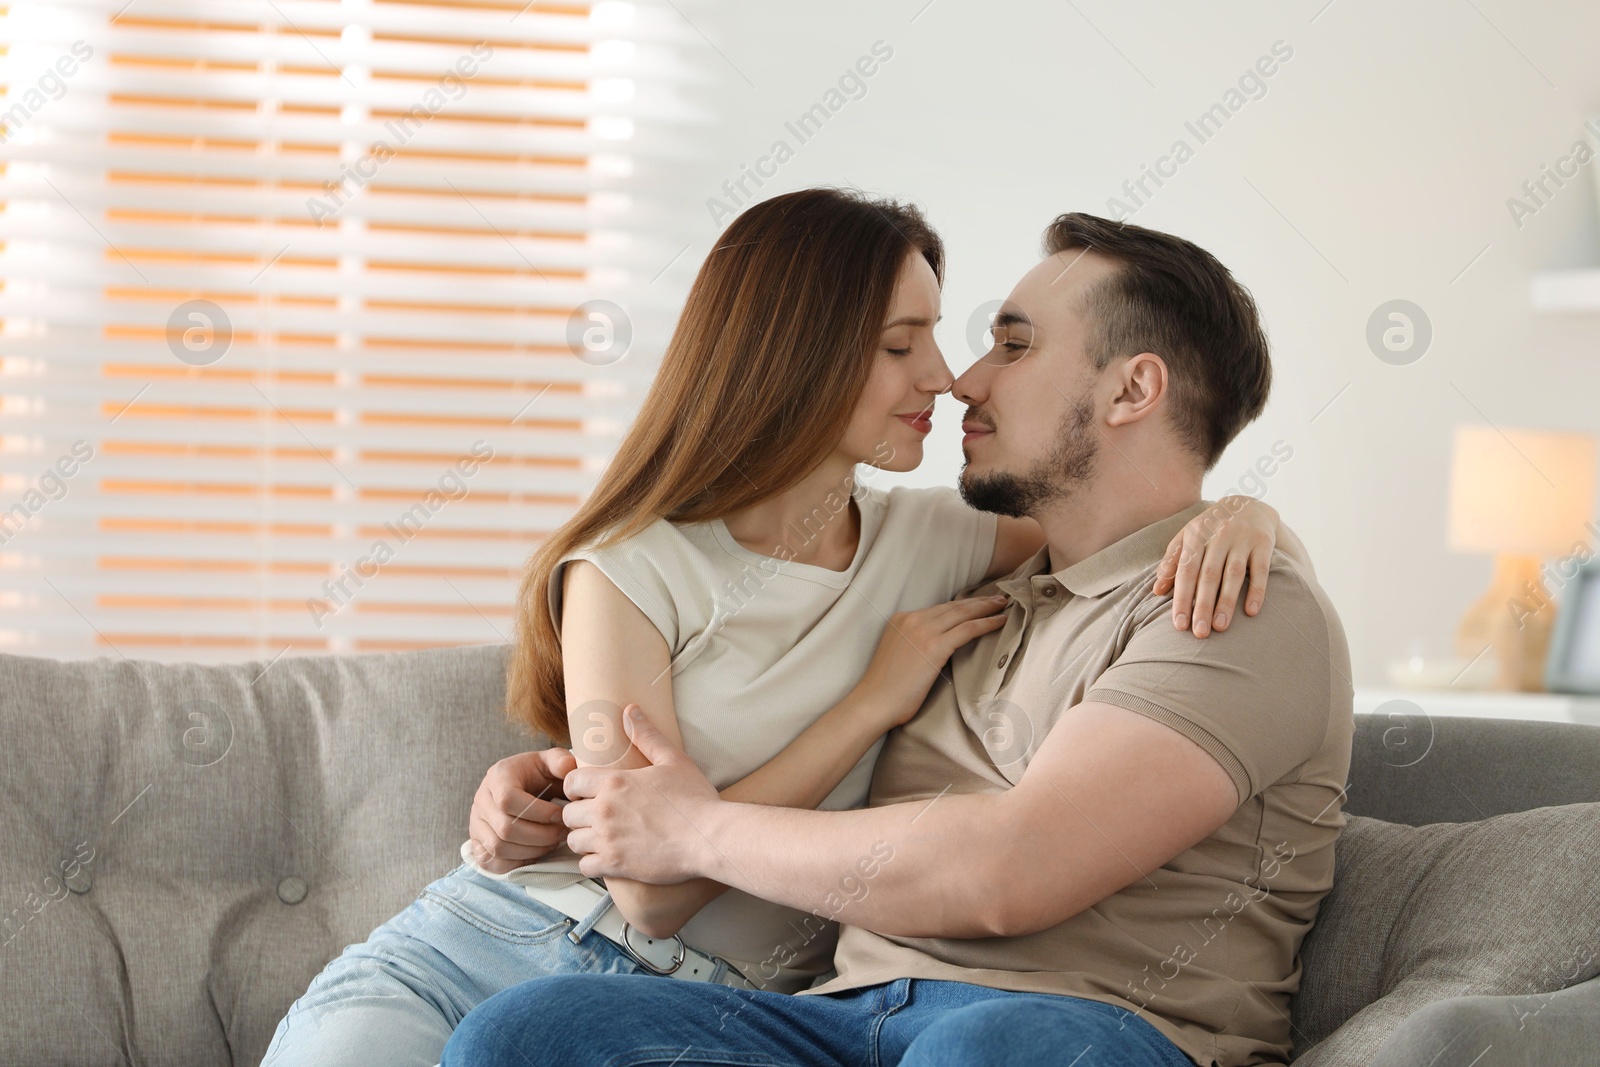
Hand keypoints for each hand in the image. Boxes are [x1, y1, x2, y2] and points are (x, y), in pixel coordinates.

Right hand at [467, 747, 577, 872]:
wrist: (521, 786)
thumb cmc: (537, 775)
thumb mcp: (550, 761)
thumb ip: (562, 761)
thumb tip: (569, 769)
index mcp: (497, 777)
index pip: (508, 799)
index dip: (538, 812)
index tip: (560, 814)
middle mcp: (481, 800)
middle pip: (505, 828)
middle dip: (540, 836)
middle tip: (562, 833)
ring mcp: (476, 823)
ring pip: (498, 847)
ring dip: (531, 850)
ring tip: (552, 843)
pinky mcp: (477, 842)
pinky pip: (490, 861)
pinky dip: (515, 863)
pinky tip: (536, 853)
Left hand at [563, 706, 720, 884]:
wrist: (710, 837)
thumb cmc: (695, 798)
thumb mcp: (673, 760)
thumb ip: (647, 735)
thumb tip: (629, 710)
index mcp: (614, 782)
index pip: (571, 781)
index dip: (576, 787)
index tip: (588, 793)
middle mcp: (604, 810)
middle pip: (568, 813)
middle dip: (579, 815)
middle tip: (596, 817)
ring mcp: (608, 839)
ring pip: (573, 841)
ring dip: (584, 839)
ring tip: (601, 838)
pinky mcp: (615, 864)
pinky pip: (585, 866)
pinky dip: (593, 863)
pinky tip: (609, 857)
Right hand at [855, 595, 1010, 727]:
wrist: (874, 701)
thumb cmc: (885, 688)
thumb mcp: (899, 653)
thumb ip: (916, 643)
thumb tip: (939, 647)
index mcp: (901, 619)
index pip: (939, 608)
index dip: (962, 604)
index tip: (978, 603)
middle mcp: (912, 619)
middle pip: (953, 606)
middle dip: (978, 601)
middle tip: (998, 598)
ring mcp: (923, 631)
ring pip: (963, 613)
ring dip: (986, 608)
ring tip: (1003, 605)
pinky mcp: (935, 646)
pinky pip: (968, 629)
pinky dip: (987, 623)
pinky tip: (1001, 621)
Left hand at [1152, 496, 1277, 637]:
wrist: (1248, 504)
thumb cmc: (1210, 529)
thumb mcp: (1188, 538)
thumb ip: (1172, 562)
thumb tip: (1156, 591)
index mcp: (1196, 534)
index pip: (1186, 570)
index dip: (1181, 598)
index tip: (1179, 625)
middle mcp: (1218, 534)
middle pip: (1208, 575)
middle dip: (1202, 605)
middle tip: (1199, 633)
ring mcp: (1242, 538)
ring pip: (1234, 574)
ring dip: (1226, 602)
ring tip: (1220, 627)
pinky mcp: (1264, 543)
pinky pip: (1261, 569)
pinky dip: (1257, 590)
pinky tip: (1251, 612)